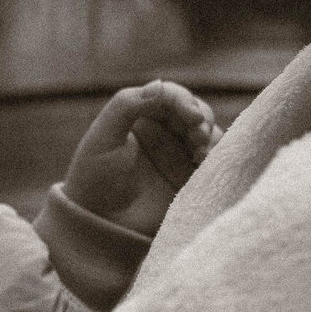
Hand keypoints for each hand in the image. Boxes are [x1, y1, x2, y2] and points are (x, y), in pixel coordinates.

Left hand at [60, 80, 222, 237]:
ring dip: (210, 137)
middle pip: (194, 110)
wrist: (99, 226)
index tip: (192, 117)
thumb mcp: (103, 137)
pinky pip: (213, 161)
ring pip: (208, 133)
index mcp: (140, 114)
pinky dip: (216, 157)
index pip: (168, 95)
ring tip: (200, 153)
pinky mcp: (190, 177)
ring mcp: (179, 153)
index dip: (183, 101)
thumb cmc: (94, 179)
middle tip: (198, 136)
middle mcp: (162, 130)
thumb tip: (160, 85)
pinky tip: (205, 164)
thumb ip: (127, 106)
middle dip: (201, 118)